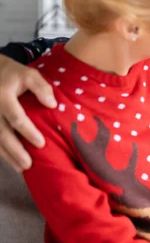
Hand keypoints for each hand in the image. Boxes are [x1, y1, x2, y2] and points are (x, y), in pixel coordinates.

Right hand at [0, 55, 55, 171]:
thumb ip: (41, 87)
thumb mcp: (29, 74)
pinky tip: (11, 161)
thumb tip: (52, 104)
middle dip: (15, 150)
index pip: (16, 118)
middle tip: (28, 164)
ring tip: (22, 168)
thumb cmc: (13, 74)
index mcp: (3, 96)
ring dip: (7, 155)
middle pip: (2, 133)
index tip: (41, 144)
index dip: (28, 132)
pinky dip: (1, 151)